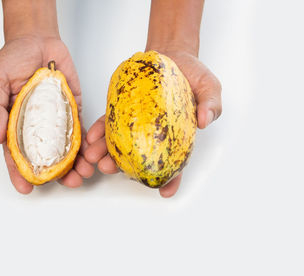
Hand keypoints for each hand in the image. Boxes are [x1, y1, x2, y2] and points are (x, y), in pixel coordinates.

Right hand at [0, 35, 93, 193]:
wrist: (37, 39)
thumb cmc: (12, 58)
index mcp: (13, 124)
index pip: (16, 154)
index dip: (20, 173)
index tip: (26, 188)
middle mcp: (36, 127)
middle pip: (46, 157)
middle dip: (57, 174)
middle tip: (69, 183)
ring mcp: (56, 119)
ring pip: (66, 148)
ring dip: (76, 163)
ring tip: (84, 174)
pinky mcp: (73, 109)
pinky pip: (80, 128)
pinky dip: (87, 143)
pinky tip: (92, 153)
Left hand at [84, 47, 221, 197]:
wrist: (173, 56)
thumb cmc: (193, 75)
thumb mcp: (210, 88)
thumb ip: (211, 103)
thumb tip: (205, 120)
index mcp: (177, 137)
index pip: (175, 164)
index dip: (171, 179)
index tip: (164, 192)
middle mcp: (154, 135)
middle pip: (139, 158)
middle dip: (123, 167)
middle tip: (110, 169)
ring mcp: (137, 123)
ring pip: (120, 144)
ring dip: (105, 153)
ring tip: (93, 157)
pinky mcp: (123, 109)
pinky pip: (109, 123)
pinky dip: (100, 130)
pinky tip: (92, 136)